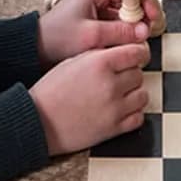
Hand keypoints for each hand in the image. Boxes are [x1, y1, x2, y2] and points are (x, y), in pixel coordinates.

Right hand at [29, 45, 149, 154]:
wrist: (37, 121)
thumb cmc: (51, 91)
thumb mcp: (73, 61)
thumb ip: (100, 55)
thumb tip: (122, 51)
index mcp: (100, 64)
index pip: (137, 52)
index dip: (140, 53)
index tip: (139, 55)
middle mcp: (110, 85)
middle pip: (139, 74)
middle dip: (131, 74)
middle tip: (119, 77)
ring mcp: (114, 108)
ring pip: (143, 95)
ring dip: (134, 93)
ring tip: (120, 94)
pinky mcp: (113, 128)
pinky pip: (138, 117)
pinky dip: (133, 113)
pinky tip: (121, 109)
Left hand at [36, 0, 158, 68]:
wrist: (33, 50)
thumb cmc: (56, 38)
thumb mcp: (91, 36)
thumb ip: (120, 32)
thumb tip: (144, 32)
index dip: (144, 1)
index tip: (153, 16)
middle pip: (128, 0)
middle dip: (140, 16)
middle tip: (148, 31)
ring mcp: (94, 8)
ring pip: (122, 13)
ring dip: (132, 25)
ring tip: (139, 40)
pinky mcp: (93, 21)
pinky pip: (114, 23)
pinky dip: (123, 32)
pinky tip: (127, 43)